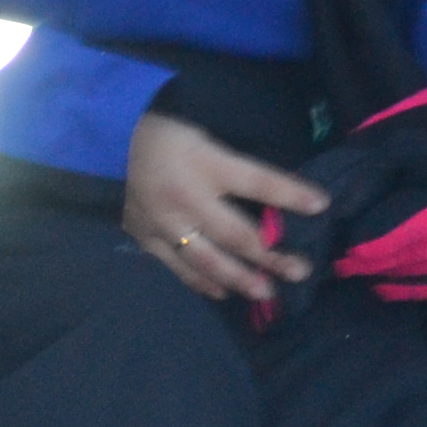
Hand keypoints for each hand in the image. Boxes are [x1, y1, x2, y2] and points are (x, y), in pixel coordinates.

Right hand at [124, 109, 327, 305]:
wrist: (106, 140)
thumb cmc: (164, 134)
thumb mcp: (204, 138)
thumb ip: (232, 168)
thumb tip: (269, 200)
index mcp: (206, 163)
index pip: (257, 181)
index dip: (290, 194)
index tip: (321, 205)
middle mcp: (187, 197)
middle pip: (237, 234)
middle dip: (271, 255)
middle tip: (299, 270)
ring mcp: (165, 222)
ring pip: (208, 259)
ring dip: (240, 278)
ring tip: (266, 292)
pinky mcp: (145, 236)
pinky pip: (178, 266)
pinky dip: (202, 281)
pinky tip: (222, 291)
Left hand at [296, 67, 426, 301]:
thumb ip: (392, 146)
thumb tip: (348, 172)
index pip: (415, 222)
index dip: (377, 239)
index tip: (346, 246)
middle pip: (421, 249)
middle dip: (376, 259)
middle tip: (341, 264)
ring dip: (394, 274)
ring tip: (360, 273)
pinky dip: (421, 287)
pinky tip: (390, 287)